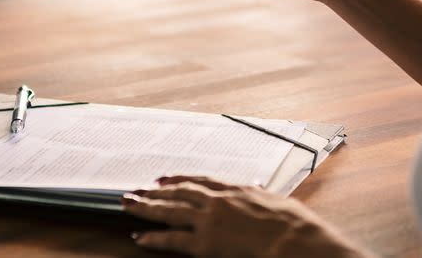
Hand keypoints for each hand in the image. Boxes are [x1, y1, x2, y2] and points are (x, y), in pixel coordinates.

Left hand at [122, 176, 369, 257]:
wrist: (292, 238)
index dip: (179, 178)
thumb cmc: (292, 223)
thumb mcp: (276, 200)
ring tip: (128, 204)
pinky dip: (154, 237)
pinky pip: (173, 239)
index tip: (164, 178)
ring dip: (146, 207)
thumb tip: (258, 190)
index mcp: (235, 189)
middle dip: (155, 191)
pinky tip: (139, 237)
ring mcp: (209, 220)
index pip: (200, 180)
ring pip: (169, 210)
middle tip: (135, 189)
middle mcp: (218, 200)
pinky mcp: (205, 242)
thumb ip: (259, 196)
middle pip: (178, 192)